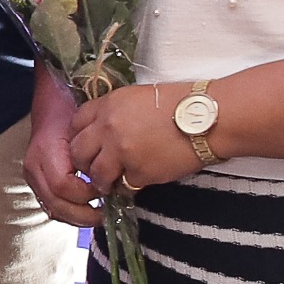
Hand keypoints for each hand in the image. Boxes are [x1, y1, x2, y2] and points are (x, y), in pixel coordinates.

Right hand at [26, 77, 94, 225]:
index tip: (105, 189)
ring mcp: (33, 175)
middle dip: (82, 213)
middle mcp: (34, 166)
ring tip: (98, 215)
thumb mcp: (87, 126)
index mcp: (45, 151)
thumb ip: (97, 150)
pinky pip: (51, 205)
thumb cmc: (71, 109)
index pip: (63, 185)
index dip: (85, 193)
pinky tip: (86, 210)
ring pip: (52, 209)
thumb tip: (118, 176)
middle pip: (55, 203)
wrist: (53, 100)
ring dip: (76, 217)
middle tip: (105, 213)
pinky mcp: (37, 180)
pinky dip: (70, 212)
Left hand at [60, 83, 193, 210]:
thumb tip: (102, 129)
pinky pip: (124, 186)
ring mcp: (122, 152)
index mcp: (109, 105)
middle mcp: (109, 128)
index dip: (79, 137)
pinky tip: (139, 179)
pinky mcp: (139, 172)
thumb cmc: (181, 104)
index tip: (87, 145)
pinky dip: (129, 186)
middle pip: (78, 152)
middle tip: (95, 167)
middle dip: (84, 162)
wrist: (207, 118)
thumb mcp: (139, 97)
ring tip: (112, 181)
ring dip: (102, 180)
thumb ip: (116, 112)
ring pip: (96, 174)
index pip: (76, 123)